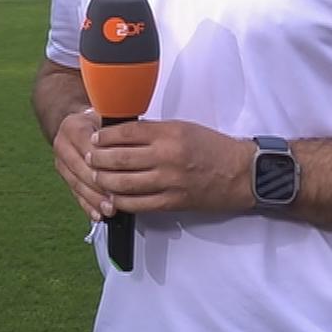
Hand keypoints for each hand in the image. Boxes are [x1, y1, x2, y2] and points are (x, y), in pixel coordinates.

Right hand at [52, 108, 110, 220]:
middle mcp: (62, 145)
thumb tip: (133, 144)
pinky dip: (88, 206)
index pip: (88, 148)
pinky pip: (75, 194)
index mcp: (73, 127)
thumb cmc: (98, 123)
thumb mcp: (107, 118)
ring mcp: (61, 162)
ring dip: (94, 199)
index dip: (104, 162)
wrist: (78, 125)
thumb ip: (116, 129)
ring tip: (110, 209)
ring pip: (77, 184)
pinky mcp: (64, 176)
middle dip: (100, 185)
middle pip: (81, 169)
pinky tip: (98, 214)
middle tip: (117, 196)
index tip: (120, 173)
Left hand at [88, 119, 250, 215]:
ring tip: (96, 176)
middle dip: (98, 158)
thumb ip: (154, 132)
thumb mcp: (183, 128)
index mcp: (170, 133)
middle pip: (120, 158)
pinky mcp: (173, 202)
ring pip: (124, 183)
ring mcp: (169, 182)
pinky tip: (113, 197)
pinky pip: (139, 204)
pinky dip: (121, 201)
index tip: (95, 138)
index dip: (105, 136)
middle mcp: (167, 156)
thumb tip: (124, 135)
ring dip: (104, 180)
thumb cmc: (213, 147)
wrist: (242, 173)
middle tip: (89, 157)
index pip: (127, 133)